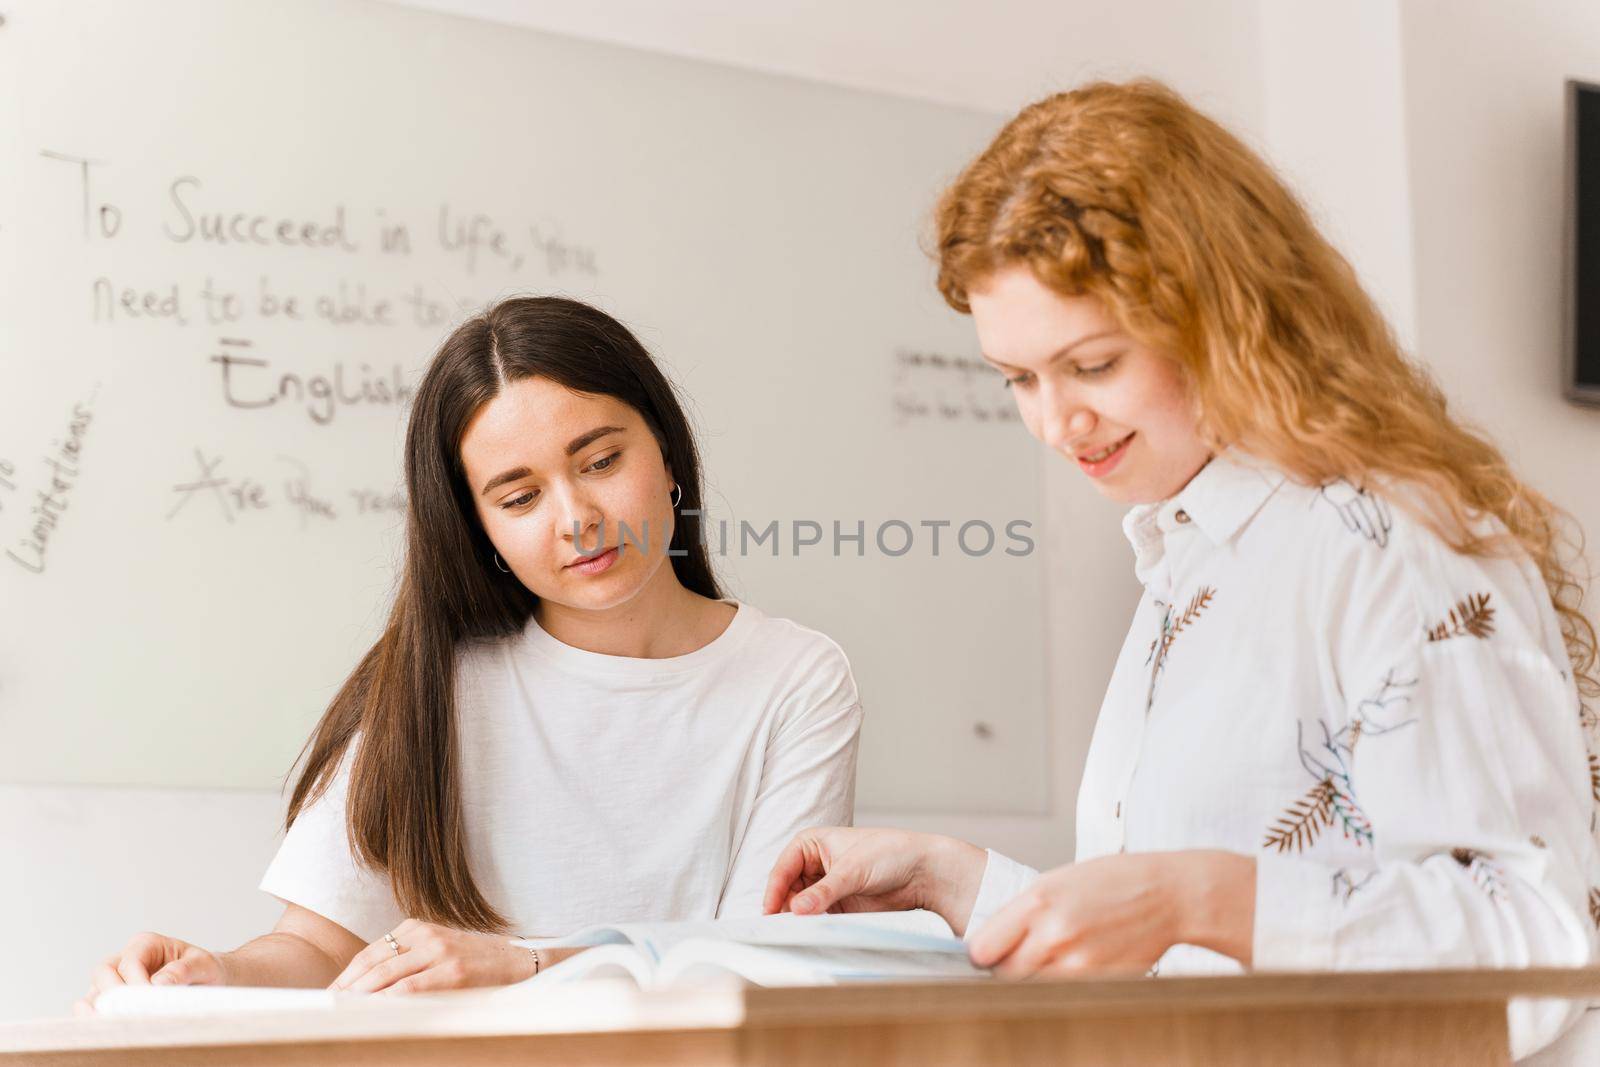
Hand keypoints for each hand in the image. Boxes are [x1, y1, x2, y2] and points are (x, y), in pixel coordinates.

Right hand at [76, 932, 225, 1014]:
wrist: (208, 982)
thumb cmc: (203, 970)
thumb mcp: (203, 965)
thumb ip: (184, 970)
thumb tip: (159, 983)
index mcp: (147, 944)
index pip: (130, 961)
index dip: (135, 981)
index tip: (148, 999)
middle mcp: (125, 959)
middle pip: (103, 972)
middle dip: (114, 993)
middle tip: (129, 1013)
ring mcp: (116, 980)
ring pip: (94, 992)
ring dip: (99, 1008)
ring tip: (111, 1023)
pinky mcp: (113, 1000)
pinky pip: (96, 1008)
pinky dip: (96, 1018)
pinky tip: (104, 1028)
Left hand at [328, 920, 538, 994]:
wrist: (519, 963)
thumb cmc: (474, 962)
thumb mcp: (437, 950)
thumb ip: (407, 961)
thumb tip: (367, 988)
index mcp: (418, 928)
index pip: (371, 952)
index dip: (347, 975)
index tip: (330, 993)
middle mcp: (426, 935)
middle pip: (373, 962)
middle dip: (347, 986)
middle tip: (328, 1005)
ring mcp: (441, 951)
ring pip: (388, 974)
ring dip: (362, 994)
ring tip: (343, 1010)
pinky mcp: (454, 971)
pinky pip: (413, 987)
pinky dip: (390, 999)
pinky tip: (375, 1010)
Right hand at [763, 827, 987, 934]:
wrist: (922, 872)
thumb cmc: (890, 854)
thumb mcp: (853, 870)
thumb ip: (824, 891)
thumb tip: (797, 909)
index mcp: (811, 844)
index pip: (783, 868)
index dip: (774, 890)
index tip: (770, 912)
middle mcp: (815, 865)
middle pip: (788, 890)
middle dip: (784, 909)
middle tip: (780, 930)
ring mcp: (825, 888)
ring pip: (800, 907)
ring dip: (799, 920)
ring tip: (796, 935)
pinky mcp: (838, 907)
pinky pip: (818, 919)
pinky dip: (813, 927)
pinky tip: (812, 936)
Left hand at [967, 851, 1254, 977]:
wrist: (1167, 895)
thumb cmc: (1111, 882)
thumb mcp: (1057, 882)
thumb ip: (1023, 913)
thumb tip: (990, 942)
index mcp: (1037, 901)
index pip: (984, 948)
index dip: (981, 955)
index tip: (986, 954)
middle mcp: (1054, 933)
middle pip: (1005, 975)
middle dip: (1006, 971)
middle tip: (1016, 961)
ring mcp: (1078, 962)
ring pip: (1034, 989)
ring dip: (1035, 981)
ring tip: (1052, 959)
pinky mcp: (1100, 982)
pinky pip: (1065, 995)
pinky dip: (1063, 987)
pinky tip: (1076, 965)